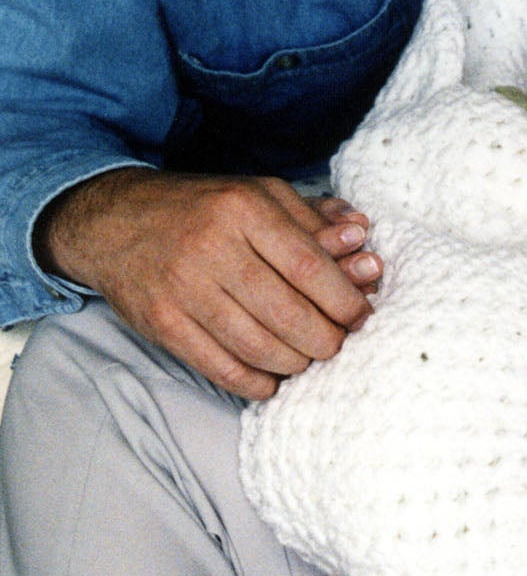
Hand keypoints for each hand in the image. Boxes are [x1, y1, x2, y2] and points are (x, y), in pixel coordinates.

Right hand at [36, 166, 382, 399]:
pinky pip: (219, 367)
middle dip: (326, 339)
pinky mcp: (161, 323)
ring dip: (295, 363)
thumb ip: (313, 218)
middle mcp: (212, 247)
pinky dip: (254, 382)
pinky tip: (272, 379)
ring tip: (308, 358)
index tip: (362, 316)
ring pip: (257, 346)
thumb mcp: (258, 194)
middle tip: (339, 344)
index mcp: (243, 208)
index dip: (344, 299)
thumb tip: (362, 235)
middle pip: (288, 313)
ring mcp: (183, 288)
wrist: (114, 221)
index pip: (309, 266)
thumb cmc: (202, 208)